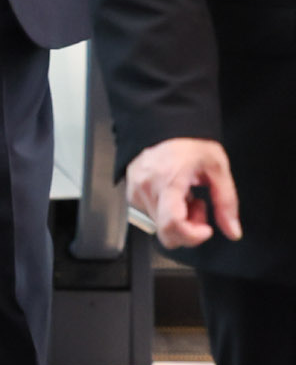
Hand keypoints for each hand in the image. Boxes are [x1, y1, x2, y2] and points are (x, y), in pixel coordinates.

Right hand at [125, 137, 239, 248]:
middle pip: (167, 232)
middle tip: (200, 207)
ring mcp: (135, 192)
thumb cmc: (190, 145)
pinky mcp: (132, 195)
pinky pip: (153, 217)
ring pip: (160, 227)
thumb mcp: (218, 170)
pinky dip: (168, 213)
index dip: (191, 236)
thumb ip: (227, 203)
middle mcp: (146, 188)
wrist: (164, 129)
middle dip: (189, 228)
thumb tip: (233, 231)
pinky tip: (176, 195)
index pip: (171, 224)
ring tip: (188, 197)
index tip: (206, 230)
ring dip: (179, 220)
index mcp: (167, 180)